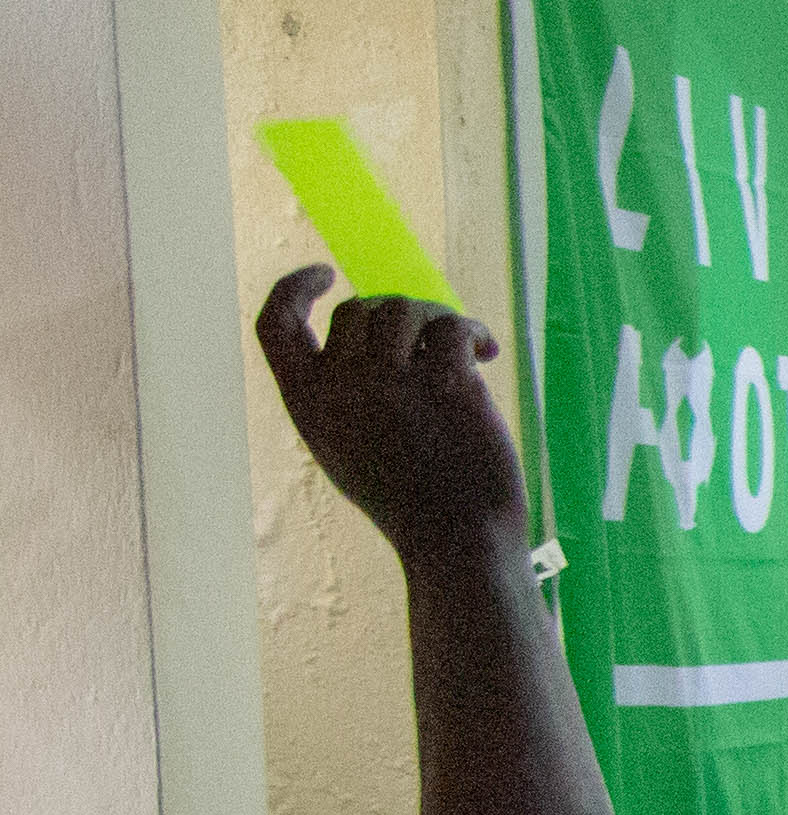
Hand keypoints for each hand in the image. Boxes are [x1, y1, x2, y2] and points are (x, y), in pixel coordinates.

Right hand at [253, 266, 524, 543]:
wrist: (458, 540)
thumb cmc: (408, 499)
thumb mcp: (347, 446)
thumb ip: (341, 391)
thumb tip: (366, 327)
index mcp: (306, 402)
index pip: (275, 325)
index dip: (293, 290)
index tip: (323, 274)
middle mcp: (341, 385)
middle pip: (357, 311)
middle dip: (396, 315)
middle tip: (430, 341)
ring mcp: (392, 383)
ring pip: (405, 309)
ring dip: (436, 319)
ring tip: (463, 347)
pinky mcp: (446, 384)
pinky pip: (452, 328)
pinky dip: (471, 332)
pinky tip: (485, 353)